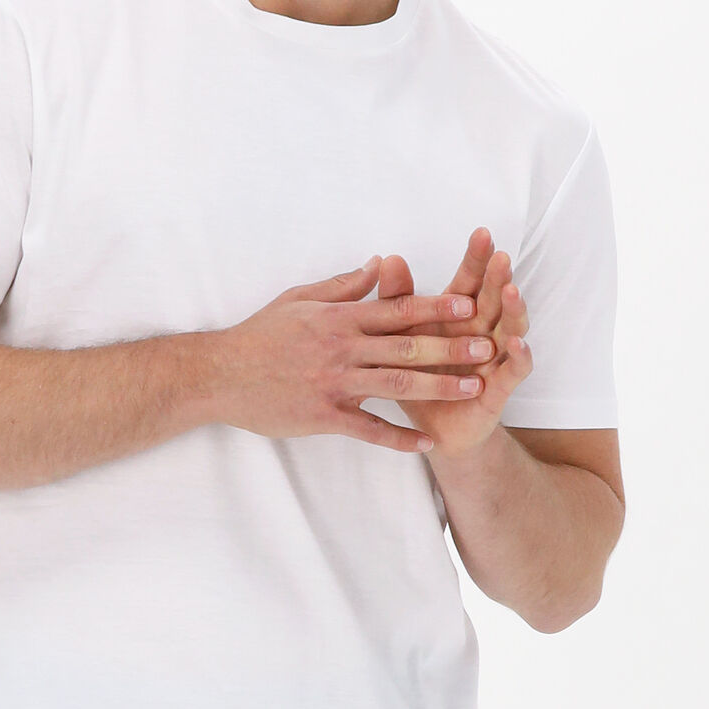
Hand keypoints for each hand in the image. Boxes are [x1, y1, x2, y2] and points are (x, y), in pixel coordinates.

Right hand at [208, 259, 500, 454]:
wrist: (219, 374)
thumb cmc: (259, 335)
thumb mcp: (300, 299)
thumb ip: (344, 285)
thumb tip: (381, 264)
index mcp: (339, 318)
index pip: (398, 309)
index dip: (437, 308)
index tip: (471, 306)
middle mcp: (342, 348)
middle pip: (407, 345)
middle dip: (451, 346)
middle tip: (489, 348)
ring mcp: (334, 383)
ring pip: (397, 383)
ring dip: (438, 386)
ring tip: (473, 389)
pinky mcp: (323, 416)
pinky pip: (368, 429)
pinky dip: (398, 438)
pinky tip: (426, 444)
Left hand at [374, 230, 530, 466]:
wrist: (430, 432)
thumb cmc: (418, 380)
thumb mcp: (402, 338)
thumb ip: (398, 300)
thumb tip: (388, 258)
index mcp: (457, 318)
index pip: (470, 282)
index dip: (476, 260)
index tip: (481, 233)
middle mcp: (481, 333)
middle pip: (493, 300)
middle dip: (498, 278)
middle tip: (501, 255)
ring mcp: (494, 360)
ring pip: (510, 329)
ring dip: (514, 311)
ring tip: (512, 291)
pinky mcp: (499, 390)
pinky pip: (514, 371)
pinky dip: (518, 357)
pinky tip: (517, 343)